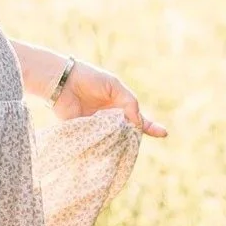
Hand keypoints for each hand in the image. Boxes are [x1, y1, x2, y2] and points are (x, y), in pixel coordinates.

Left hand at [54, 60, 168, 137]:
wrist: (62, 81)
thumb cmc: (89, 78)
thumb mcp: (114, 86)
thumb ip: (129, 102)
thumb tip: (137, 123)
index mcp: (119, 106)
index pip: (138, 119)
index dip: (151, 127)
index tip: (164, 134)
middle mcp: (110, 119)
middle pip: (127, 134)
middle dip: (133, 139)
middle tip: (135, 141)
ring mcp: (98, 128)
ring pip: (114, 141)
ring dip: (119, 143)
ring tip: (118, 137)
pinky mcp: (84, 133)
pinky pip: (96, 144)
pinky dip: (102, 146)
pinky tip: (106, 147)